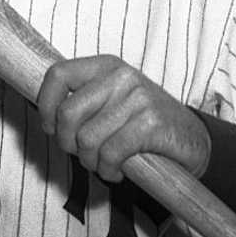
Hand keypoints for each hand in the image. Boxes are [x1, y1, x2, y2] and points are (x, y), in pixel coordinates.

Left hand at [37, 55, 210, 182]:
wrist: (190, 139)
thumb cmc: (142, 124)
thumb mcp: (111, 101)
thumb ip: (82, 102)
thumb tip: (45, 115)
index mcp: (106, 65)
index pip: (58, 74)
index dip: (45, 105)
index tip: (51, 127)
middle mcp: (121, 76)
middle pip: (68, 113)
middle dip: (68, 143)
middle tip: (82, 153)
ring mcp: (138, 97)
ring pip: (87, 139)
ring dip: (91, 162)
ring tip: (104, 162)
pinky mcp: (150, 122)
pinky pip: (110, 154)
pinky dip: (108, 171)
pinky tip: (118, 170)